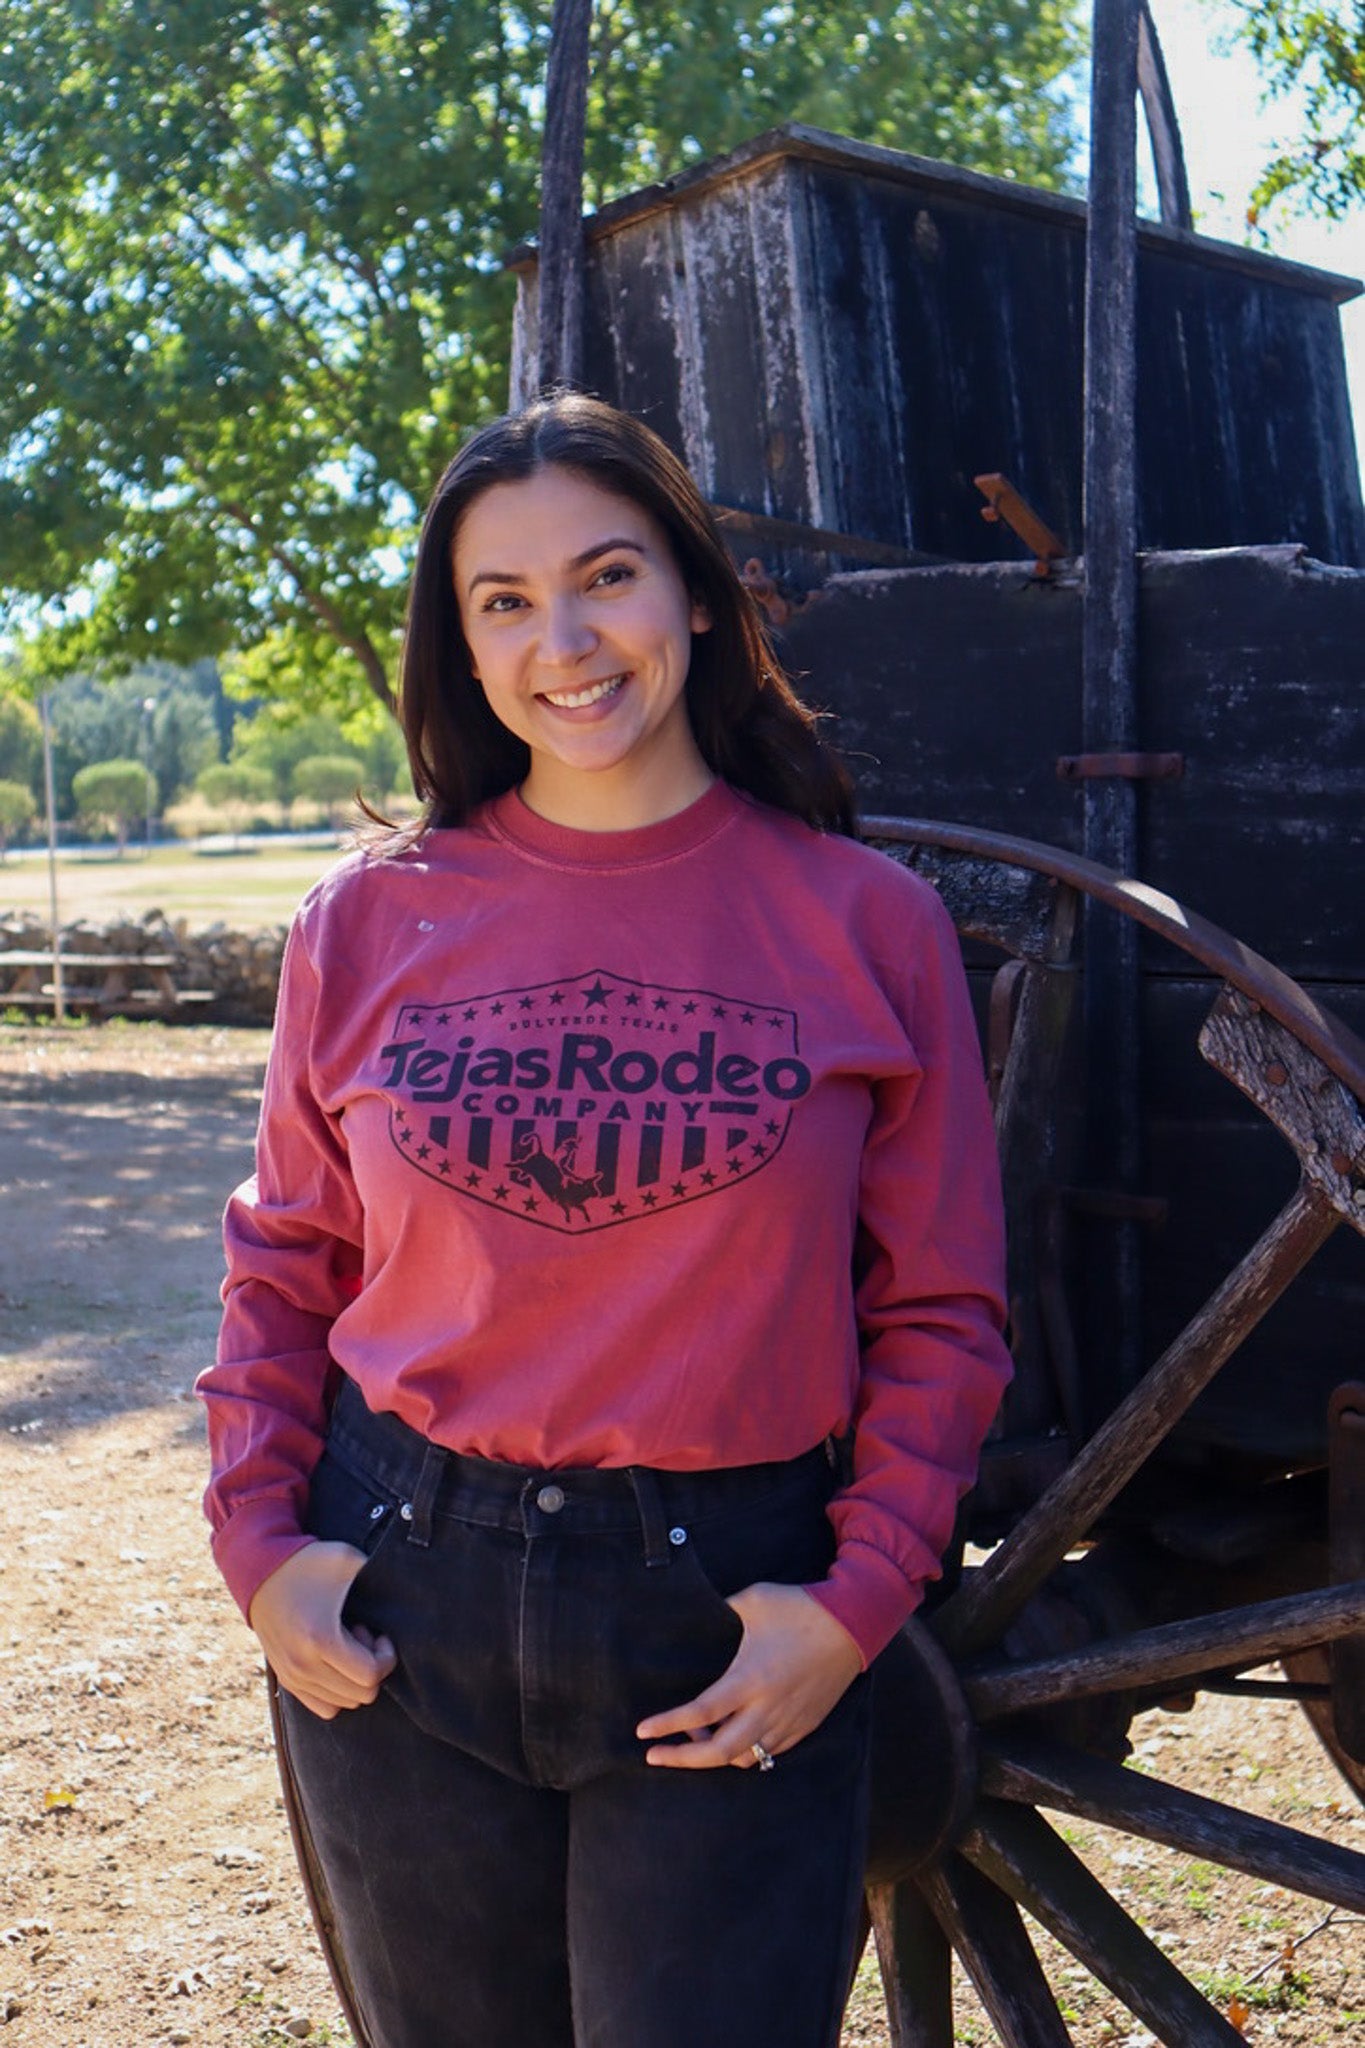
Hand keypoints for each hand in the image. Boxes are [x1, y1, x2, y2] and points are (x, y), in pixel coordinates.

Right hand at [248, 1540, 396, 1720]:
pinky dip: (337, 1692)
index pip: (370, 1676)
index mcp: (321, 1639)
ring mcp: (292, 1675)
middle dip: (371, 1667)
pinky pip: (323, 1708)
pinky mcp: (285, 1679)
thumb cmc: (308, 1564)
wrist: (260, 1570)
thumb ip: (380, 1574)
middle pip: (360, 1695)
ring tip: (345, 1646)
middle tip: (362, 1636)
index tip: (379, 1633)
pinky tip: (333, 1661)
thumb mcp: (347, 1559)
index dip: (386, 1657)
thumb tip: (410, 1585)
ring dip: (353, 1679)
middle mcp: (303, 1665)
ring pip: (343, 1704)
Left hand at [635, 1582, 861, 1769]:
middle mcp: (767, 1707)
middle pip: (717, 1752)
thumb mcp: (753, 1600)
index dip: (667, 1726)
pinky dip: (744, 1753)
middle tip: (654, 1756)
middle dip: (681, 1760)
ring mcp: (788, 1721)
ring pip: (744, 1758)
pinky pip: (768, 1752)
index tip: (642, 1731)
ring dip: (714, 1755)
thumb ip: (721, 1610)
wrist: (853, 1623)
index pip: (699, 1714)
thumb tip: (697, 1610)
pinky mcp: (805, 1725)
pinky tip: (732, 1737)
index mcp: (749, 1678)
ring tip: (697, 1736)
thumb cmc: (799, 1607)